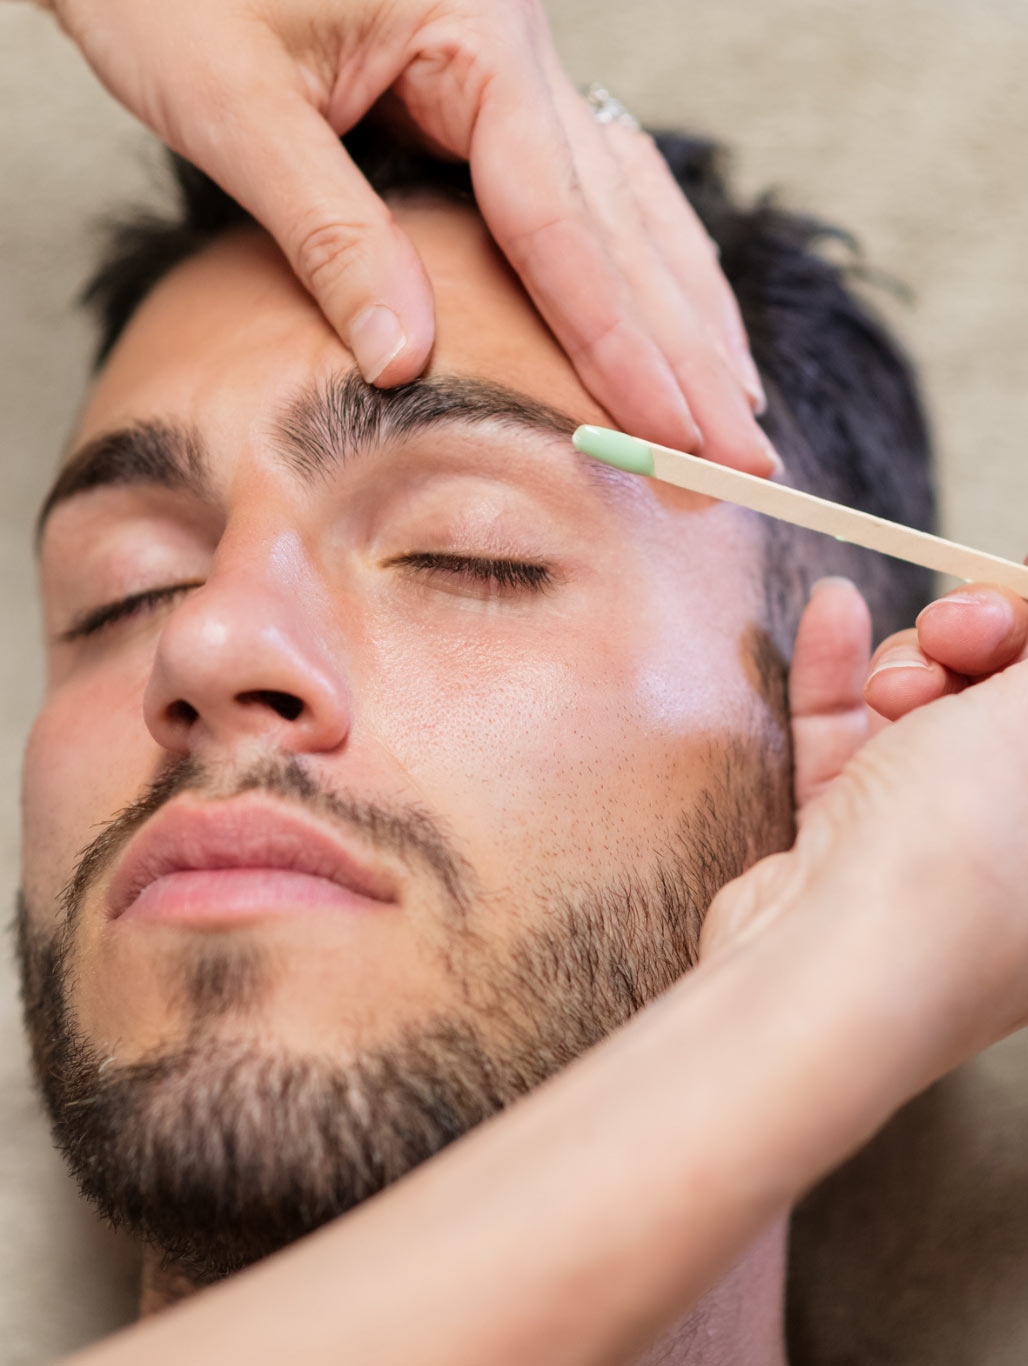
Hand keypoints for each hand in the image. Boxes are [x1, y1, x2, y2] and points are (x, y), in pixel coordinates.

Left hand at [44, 0, 773, 472]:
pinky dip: (638, 262)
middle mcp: (518, 41)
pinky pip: (590, 184)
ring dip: (686, 315)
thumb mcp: (231, 104)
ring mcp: (513, 58)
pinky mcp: (489, 81)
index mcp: (474, 29)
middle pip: (621, 226)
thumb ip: (328, 231)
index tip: (674, 438)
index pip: (561, 225)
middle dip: (687, 356)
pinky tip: (677, 312)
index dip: (619, 347)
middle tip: (747, 461)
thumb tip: (407, 362)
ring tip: (738, 407)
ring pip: (627, 205)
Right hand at [702, 577, 1027, 1121]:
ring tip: (896, 684)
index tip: (1008, 615)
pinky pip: (854, 742)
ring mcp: (939, 849)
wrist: (828, 964)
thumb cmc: (962, 861)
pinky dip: (841, 678)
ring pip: (933, 716)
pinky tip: (831, 614)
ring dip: (910, 668)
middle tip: (956, 631)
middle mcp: (1026, 851)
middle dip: (978, 643)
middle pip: (1008, 704)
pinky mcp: (855, 848)